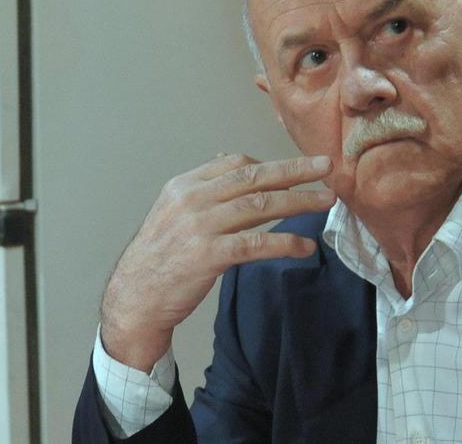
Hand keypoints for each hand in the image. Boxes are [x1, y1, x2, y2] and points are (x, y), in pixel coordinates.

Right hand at [100, 153, 334, 370]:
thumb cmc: (158, 259)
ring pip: (260, 205)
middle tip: (325, 166)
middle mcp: (192, 200)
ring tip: (326, 202)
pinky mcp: (209, 256)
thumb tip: (234, 167)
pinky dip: (285, 243)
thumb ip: (204, 194)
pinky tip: (306, 247)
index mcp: (184, 186)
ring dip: (299, 202)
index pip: (234, 163)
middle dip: (294, 170)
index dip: (270, 164)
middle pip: (253, 177)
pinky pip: (257, 244)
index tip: (297, 168)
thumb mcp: (173, 214)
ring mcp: (200, 227)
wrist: (134, 298)